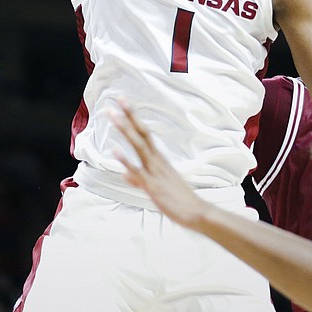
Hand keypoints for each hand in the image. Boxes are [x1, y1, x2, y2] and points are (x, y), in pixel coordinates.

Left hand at [112, 102, 206, 228]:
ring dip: (125, 130)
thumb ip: (139, 179)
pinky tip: (114, 150)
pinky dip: (125, 161)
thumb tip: (125, 175)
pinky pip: (137, 171)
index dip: (134, 118)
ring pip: (138, 146)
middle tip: (117, 99)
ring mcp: (155, 172)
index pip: (144, 133)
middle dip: (128, 116)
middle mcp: (157, 161)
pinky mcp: (153, 186)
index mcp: (159, 159)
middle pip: (141, 134)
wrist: (198, 212)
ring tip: (113, 115)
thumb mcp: (158, 186)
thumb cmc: (179, 199)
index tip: (124, 103)